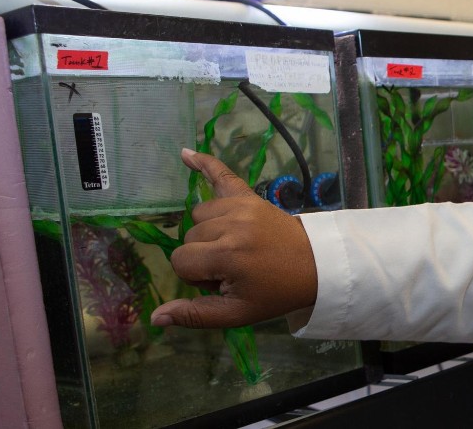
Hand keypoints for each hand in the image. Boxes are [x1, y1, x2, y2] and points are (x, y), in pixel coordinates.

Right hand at [150, 148, 318, 328]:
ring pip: (198, 216)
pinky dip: (204, 164)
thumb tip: (155, 318)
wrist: (316, 266)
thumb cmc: (276, 292)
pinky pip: (221, 174)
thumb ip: (195, 316)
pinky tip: (185, 155)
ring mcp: (241, 206)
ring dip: (209, 232)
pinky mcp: (250, 195)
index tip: (223, 282)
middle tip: (236, 268)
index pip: (180, 261)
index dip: (196, 276)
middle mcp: (231, 224)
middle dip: (204, 256)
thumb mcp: (237, 313)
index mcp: (227, 255)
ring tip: (236, 246)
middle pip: (189, 237)